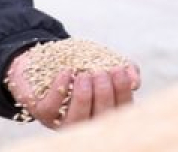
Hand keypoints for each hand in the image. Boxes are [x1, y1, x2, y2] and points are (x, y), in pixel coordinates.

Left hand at [6, 41, 140, 128]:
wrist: (44, 57)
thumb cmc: (81, 63)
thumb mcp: (105, 61)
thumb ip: (124, 69)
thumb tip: (135, 81)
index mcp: (103, 110)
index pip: (119, 112)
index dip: (122, 94)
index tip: (120, 71)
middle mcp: (84, 120)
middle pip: (99, 119)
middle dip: (103, 95)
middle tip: (101, 73)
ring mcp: (62, 119)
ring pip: (75, 120)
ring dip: (83, 98)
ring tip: (85, 75)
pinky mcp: (42, 111)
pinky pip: (51, 107)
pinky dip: (61, 88)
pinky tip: (67, 72)